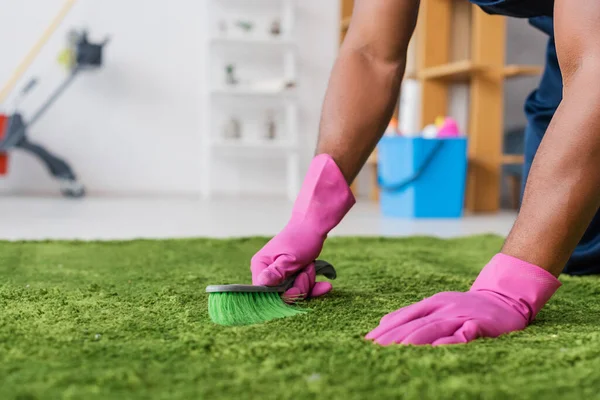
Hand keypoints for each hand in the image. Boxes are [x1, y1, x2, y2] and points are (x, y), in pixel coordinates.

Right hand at [250, 154, 354, 299]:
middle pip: (281, 295)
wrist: (314, 224)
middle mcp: (266, 271)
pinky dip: (313, 286)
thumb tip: (261, 284)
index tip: (297, 289)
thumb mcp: (290, 259)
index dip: (282, 296)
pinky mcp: (290, 273)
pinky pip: (301, 287)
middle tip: (307, 271)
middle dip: (299, 288)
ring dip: (308, 284)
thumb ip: (276, 274)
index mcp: (261, 266)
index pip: (264, 293)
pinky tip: (326, 285)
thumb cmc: (301, 238)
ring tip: (311, 266)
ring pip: (293, 292)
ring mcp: (279, 273)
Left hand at [366, 254, 560, 345]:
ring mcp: (461, 315)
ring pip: (435, 327)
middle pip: (416, 323)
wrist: (503, 299)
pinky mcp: (480, 325)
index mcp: (432, 303)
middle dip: (395, 336)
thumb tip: (383, 322)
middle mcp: (444, 307)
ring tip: (398, 348)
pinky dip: (451, 340)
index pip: (405, 316)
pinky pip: (464, 334)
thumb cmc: (464, 307)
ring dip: (416, 339)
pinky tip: (438, 347)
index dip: (387, 329)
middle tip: (376, 348)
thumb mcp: (436, 305)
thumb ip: (411, 314)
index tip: (369, 341)